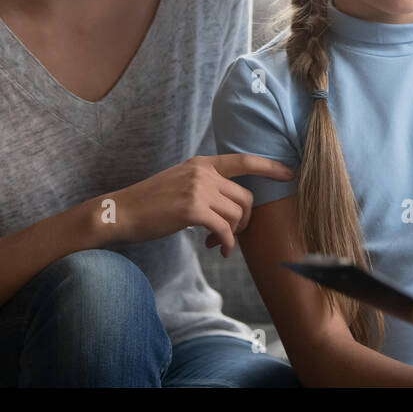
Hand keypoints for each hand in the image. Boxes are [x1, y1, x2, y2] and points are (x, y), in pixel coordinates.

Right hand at [98, 153, 294, 253]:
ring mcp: (198, 189)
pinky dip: (228, 243)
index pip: (243, 160)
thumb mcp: (181, 182)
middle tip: (230, 235)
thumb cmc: (151, 203)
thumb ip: (206, 185)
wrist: (122, 211)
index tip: (290, 173)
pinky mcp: (192, 209)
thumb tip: (232, 207)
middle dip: (244, 220)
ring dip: (233, 234)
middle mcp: (203, 173)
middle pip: (245, 197)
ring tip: (218, 243)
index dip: (269, 167)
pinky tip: (221, 250)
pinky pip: (225, 229)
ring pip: (236, 215)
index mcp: (202, 163)